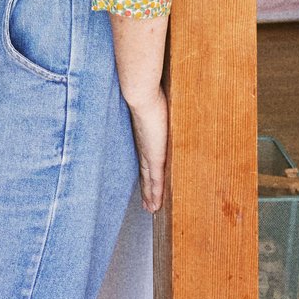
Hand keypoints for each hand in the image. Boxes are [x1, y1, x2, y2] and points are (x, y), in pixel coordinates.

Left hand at [127, 86, 167, 212]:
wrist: (141, 93)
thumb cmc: (146, 90)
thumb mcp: (152, 99)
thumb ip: (155, 103)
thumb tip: (157, 95)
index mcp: (142, 133)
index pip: (144, 156)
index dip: (145, 170)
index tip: (145, 181)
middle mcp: (143, 146)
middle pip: (144, 172)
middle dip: (146, 188)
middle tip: (146, 203)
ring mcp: (148, 152)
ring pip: (149, 180)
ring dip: (150, 195)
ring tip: (151, 209)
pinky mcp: (155, 156)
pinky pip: (156, 180)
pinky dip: (156, 193)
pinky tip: (155, 205)